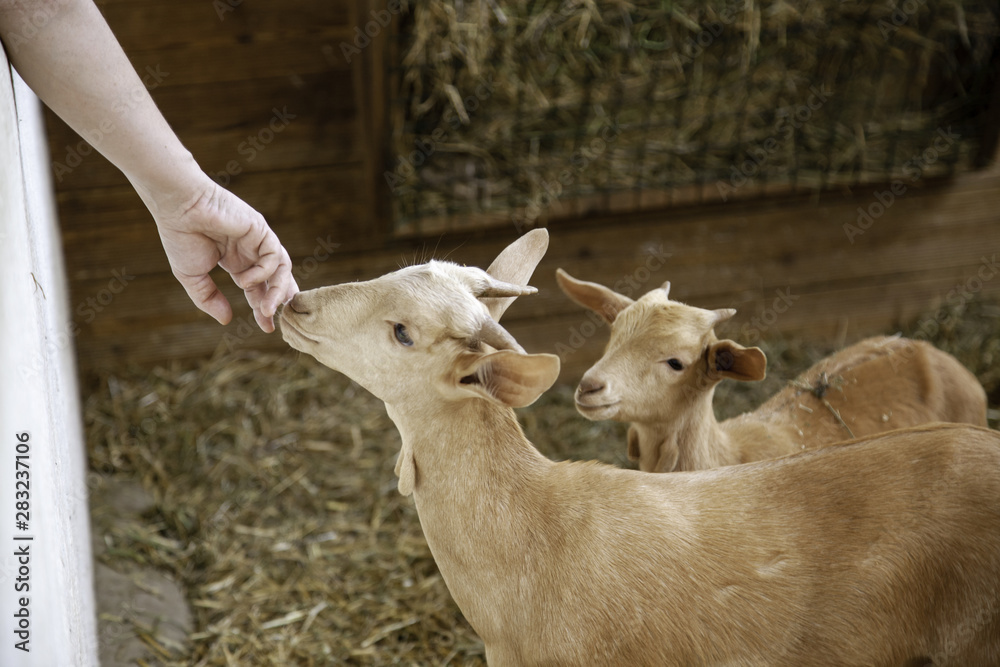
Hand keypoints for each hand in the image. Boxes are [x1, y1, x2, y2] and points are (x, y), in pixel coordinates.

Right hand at [151, 176, 297, 332]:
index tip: (266, 328)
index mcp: (236, 261)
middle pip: (276, 280)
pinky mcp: (261, 229)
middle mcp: (251, 252)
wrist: (178, 207)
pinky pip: (274, 256)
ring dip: (276, 292)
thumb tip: (226, 320)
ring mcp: (258, 240)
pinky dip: (263, 272)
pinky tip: (244, 281)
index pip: (258, 288)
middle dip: (277, 302)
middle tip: (272, 323)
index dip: (262, 307)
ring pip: (281, 269)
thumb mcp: (193, 277)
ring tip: (265, 310)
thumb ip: (209, 299)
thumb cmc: (181, 236)